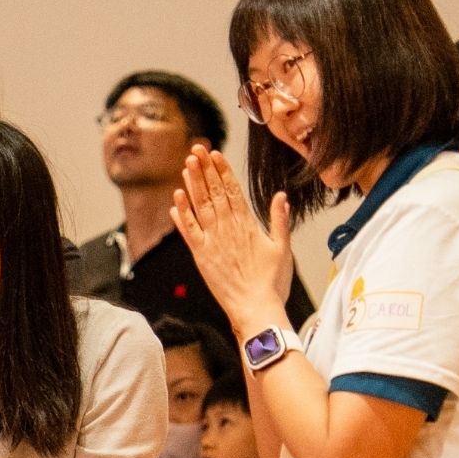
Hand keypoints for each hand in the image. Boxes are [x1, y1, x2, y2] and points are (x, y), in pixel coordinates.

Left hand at [170, 144, 294, 334]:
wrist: (255, 308)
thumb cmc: (272, 282)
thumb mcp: (282, 248)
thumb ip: (279, 220)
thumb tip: (280, 195)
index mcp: (248, 224)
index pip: (233, 190)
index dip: (222, 170)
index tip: (214, 153)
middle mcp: (227, 229)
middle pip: (214, 193)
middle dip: (205, 169)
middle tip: (196, 149)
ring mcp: (212, 242)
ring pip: (200, 207)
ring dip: (193, 185)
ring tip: (187, 165)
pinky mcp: (200, 257)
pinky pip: (188, 231)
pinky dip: (182, 215)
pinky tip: (176, 199)